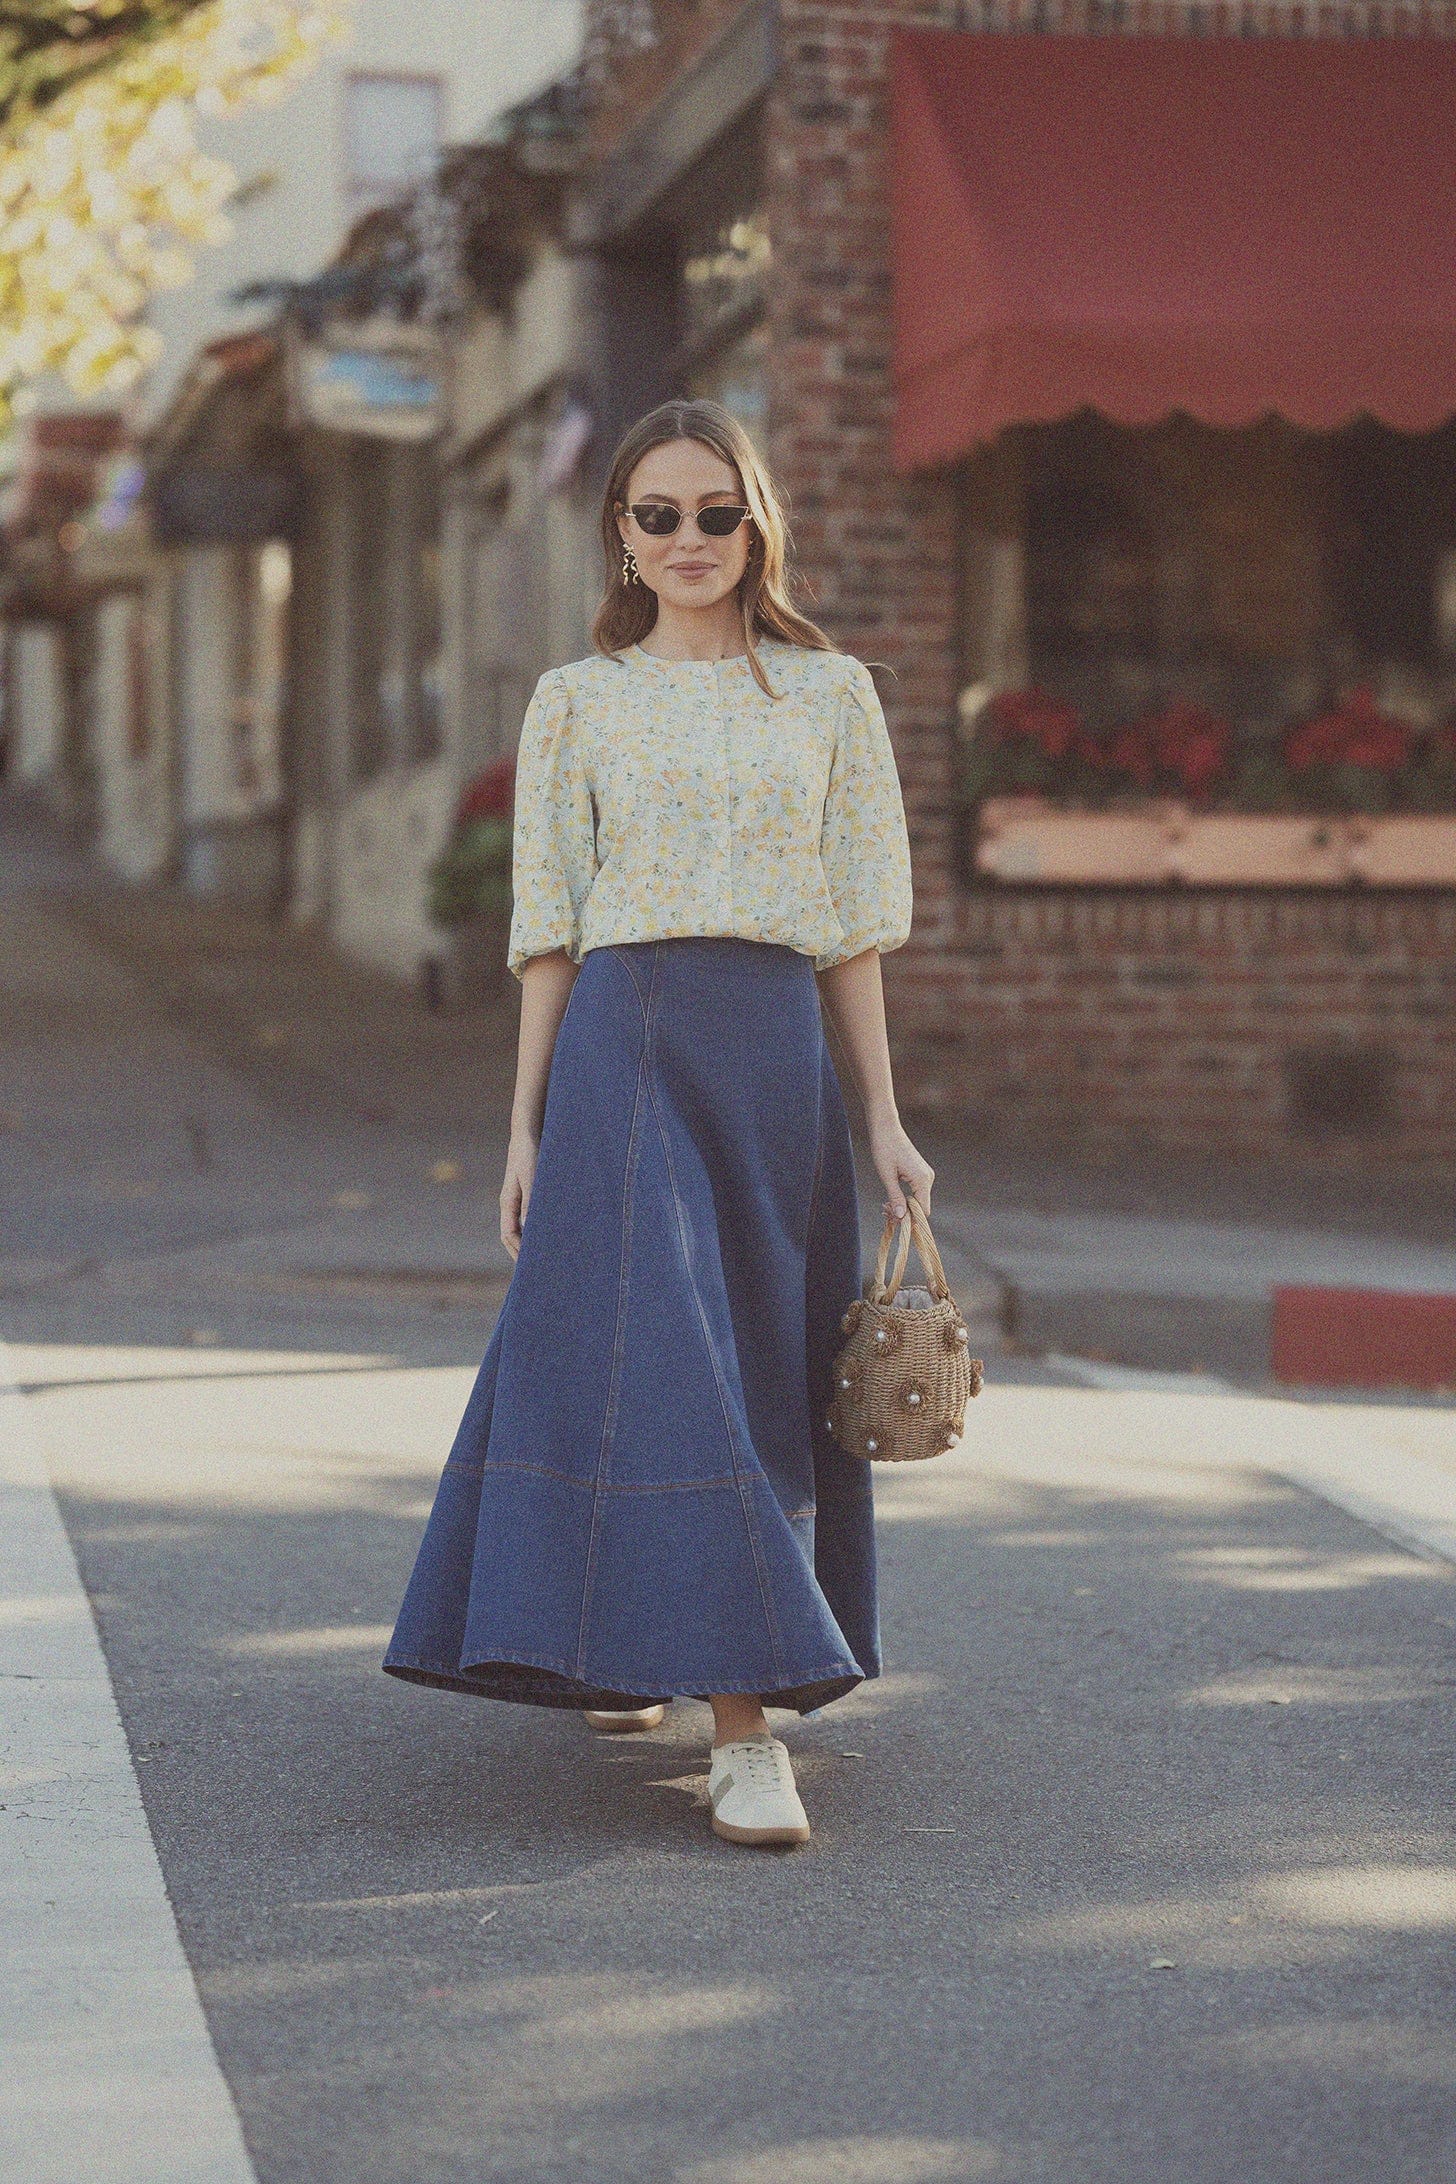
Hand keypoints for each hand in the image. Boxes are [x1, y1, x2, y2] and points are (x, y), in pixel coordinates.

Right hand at [500, 1132, 537, 1259]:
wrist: (529, 1133)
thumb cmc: (530, 1153)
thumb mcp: (531, 1179)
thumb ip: (531, 1203)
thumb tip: (530, 1230)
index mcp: (507, 1202)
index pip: (509, 1235)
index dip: (519, 1251)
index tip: (532, 1266)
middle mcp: (512, 1204)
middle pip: (513, 1236)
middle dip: (523, 1252)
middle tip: (539, 1269)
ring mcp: (520, 1199)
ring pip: (522, 1228)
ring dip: (531, 1242)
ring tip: (547, 1256)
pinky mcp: (530, 1194)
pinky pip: (532, 1217)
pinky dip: (538, 1228)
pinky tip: (553, 1233)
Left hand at [868, 1114, 933, 1223]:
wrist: (886, 1128)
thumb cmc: (885, 1148)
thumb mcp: (887, 1176)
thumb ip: (896, 1197)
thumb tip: (902, 1218)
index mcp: (922, 1179)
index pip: (923, 1210)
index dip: (909, 1219)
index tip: (892, 1220)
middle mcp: (928, 1178)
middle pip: (920, 1207)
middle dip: (903, 1213)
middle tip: (885, 1211)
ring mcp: (925, 1175)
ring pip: (917, 1201)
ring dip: (902, 1206)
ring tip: (885, 1205)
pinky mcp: (920, 1173)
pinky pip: (915, 1192)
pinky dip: (904, 1198)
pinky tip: (891, 1199)